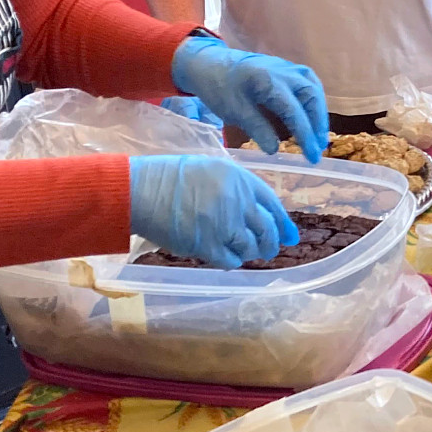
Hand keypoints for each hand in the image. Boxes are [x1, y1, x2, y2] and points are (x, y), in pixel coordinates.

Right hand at [128, 155, 297, 268]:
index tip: (290, 236)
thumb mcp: (211, 170)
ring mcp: (224, 224)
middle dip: (270, 243)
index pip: (272, 204)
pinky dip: (231, 261)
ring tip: (241, 252)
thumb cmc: (170, 177)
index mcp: (240, 178)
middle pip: (267, 229)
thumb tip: (256, 211)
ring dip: (249, 252)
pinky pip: (231, 260)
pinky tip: (225, 258)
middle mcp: (237, 201)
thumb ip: (236, 188)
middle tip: (267, 251)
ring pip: (250, 247)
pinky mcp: (208, 245)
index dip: (283, 223)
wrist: (141, 190)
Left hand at [171, 35, 327, 158]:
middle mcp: (284, 71)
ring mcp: (288, 67)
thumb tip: (275, 150)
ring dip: (319, 114)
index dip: (306, 135)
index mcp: (268, 80)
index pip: (295, 111)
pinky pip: (309, 84)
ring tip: (319, 137)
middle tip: (319, 148)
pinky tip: (313, 117)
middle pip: (312, 96)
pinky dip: (314, 102)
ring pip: (314, 89)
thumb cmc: (219, 87)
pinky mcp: (287, 69)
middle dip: (319, 124)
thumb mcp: (234, 111)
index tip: (311, 157)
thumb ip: (257, 129)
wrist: (209, 63)